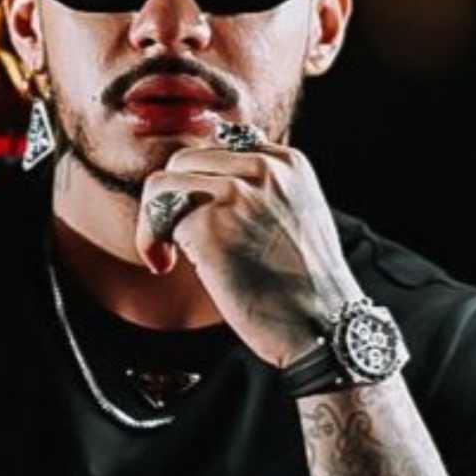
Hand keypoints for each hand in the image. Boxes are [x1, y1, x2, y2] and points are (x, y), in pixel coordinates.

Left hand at [134, 141, 365, 368]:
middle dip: (169, 200)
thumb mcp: (296, 216)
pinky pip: (160, 218)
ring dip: (153, 219)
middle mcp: (263, 168)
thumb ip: (261, 191)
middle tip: (172, 241)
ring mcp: (237, 192)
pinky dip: (151, 243)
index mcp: (287, 162)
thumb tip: (206, 183)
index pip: (217, 149)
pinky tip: (164, 267)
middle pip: (184, 161)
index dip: (197, 184)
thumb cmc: (306, 286)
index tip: (197, 218)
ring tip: (164, 253)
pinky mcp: (210, 223)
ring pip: (163, 183)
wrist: (324, 326)